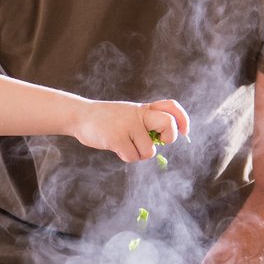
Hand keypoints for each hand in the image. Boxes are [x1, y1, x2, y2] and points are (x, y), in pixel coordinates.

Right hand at [73, 99, 189, 162]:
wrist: (80, 116)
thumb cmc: (107, 119)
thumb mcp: (129, 113)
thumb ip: (146, 121)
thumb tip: (163, 140)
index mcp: (143, 108)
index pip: (171, 107)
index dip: (182, 119)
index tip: (184, 132)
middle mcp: (138, 114)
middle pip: (168, 123)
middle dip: (169, 137)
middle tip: (158, 140)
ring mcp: (128, 125)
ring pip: (149, 150)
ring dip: (138, 153)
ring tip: (125, 145)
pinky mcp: (117, 137)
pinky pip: (133, 157)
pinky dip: (126, 156)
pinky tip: (115, 147)